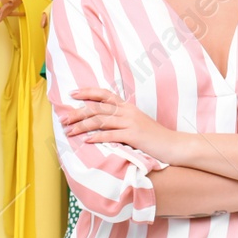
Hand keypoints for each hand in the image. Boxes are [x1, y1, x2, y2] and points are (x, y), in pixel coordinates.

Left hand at [62, 87, 181, 161]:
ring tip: (69, 132)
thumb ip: (121, 120)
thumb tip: (102, 122)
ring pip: (100, 121)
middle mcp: (127, 112)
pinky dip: (97, 137)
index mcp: (127, 107)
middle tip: (63, 120)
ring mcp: (131, 123)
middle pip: (97, 108)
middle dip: (77, 113)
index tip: (72, 94)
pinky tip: (86, 141)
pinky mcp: (134, 136)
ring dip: (82, 126)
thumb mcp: (137, 123)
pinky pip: (111, 135)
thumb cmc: (154, 137)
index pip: (104, 94)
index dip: (87, 92)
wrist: (174, 145)